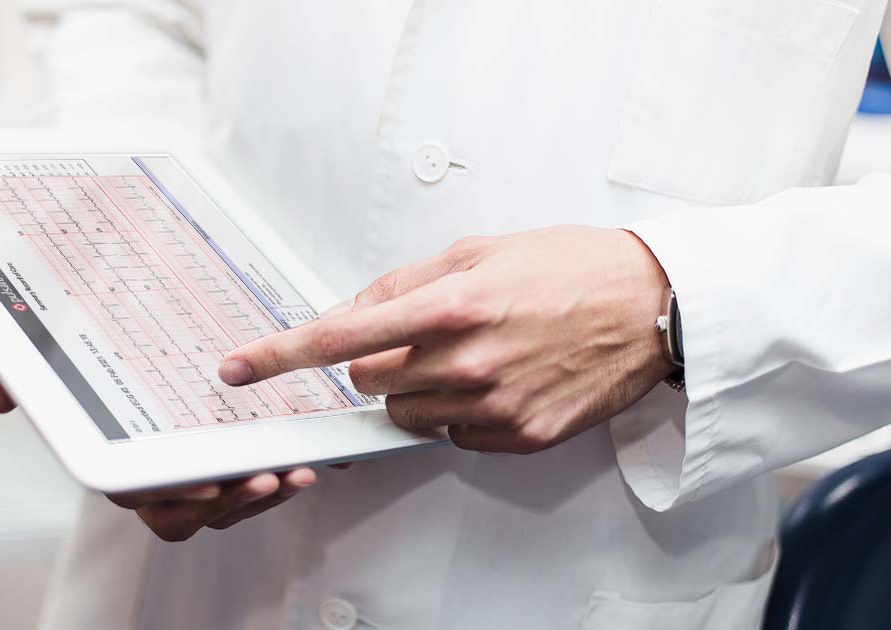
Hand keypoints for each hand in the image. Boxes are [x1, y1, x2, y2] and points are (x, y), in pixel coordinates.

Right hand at [0, 361, 320, 540]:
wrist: (135, 334)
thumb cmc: (92, 355)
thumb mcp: (49, 348)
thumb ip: (19, 363)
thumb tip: (1, 397)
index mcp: (112, 456)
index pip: (131, 490)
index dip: (166, 493)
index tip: (202, 485)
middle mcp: (148, 477)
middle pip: (182, 514)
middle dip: (226, 501)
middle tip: (263, 478)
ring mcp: (188, 479)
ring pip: (221, 510)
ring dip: (260, 498)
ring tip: (294, 473)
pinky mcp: (223, 469)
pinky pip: (248, 492)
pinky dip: (277, 483)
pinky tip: (304, 462)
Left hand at [216, 226, 674, 453]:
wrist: (651, 306)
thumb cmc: (570, 267)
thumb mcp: (479, 251)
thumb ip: (404, 283)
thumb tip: (350, 312)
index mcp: (451, 305)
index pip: (341, 337)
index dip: (279, 355)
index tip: (238, 369)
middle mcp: (466, 361)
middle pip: (368, 381)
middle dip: (380, 360)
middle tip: (427, 335)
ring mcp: (493, 406)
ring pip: (406, 413)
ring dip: (420, 388)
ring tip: (473, 355)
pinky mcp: (518, 437)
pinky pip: (453, 436)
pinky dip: (460, 413)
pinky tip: (499, 381)